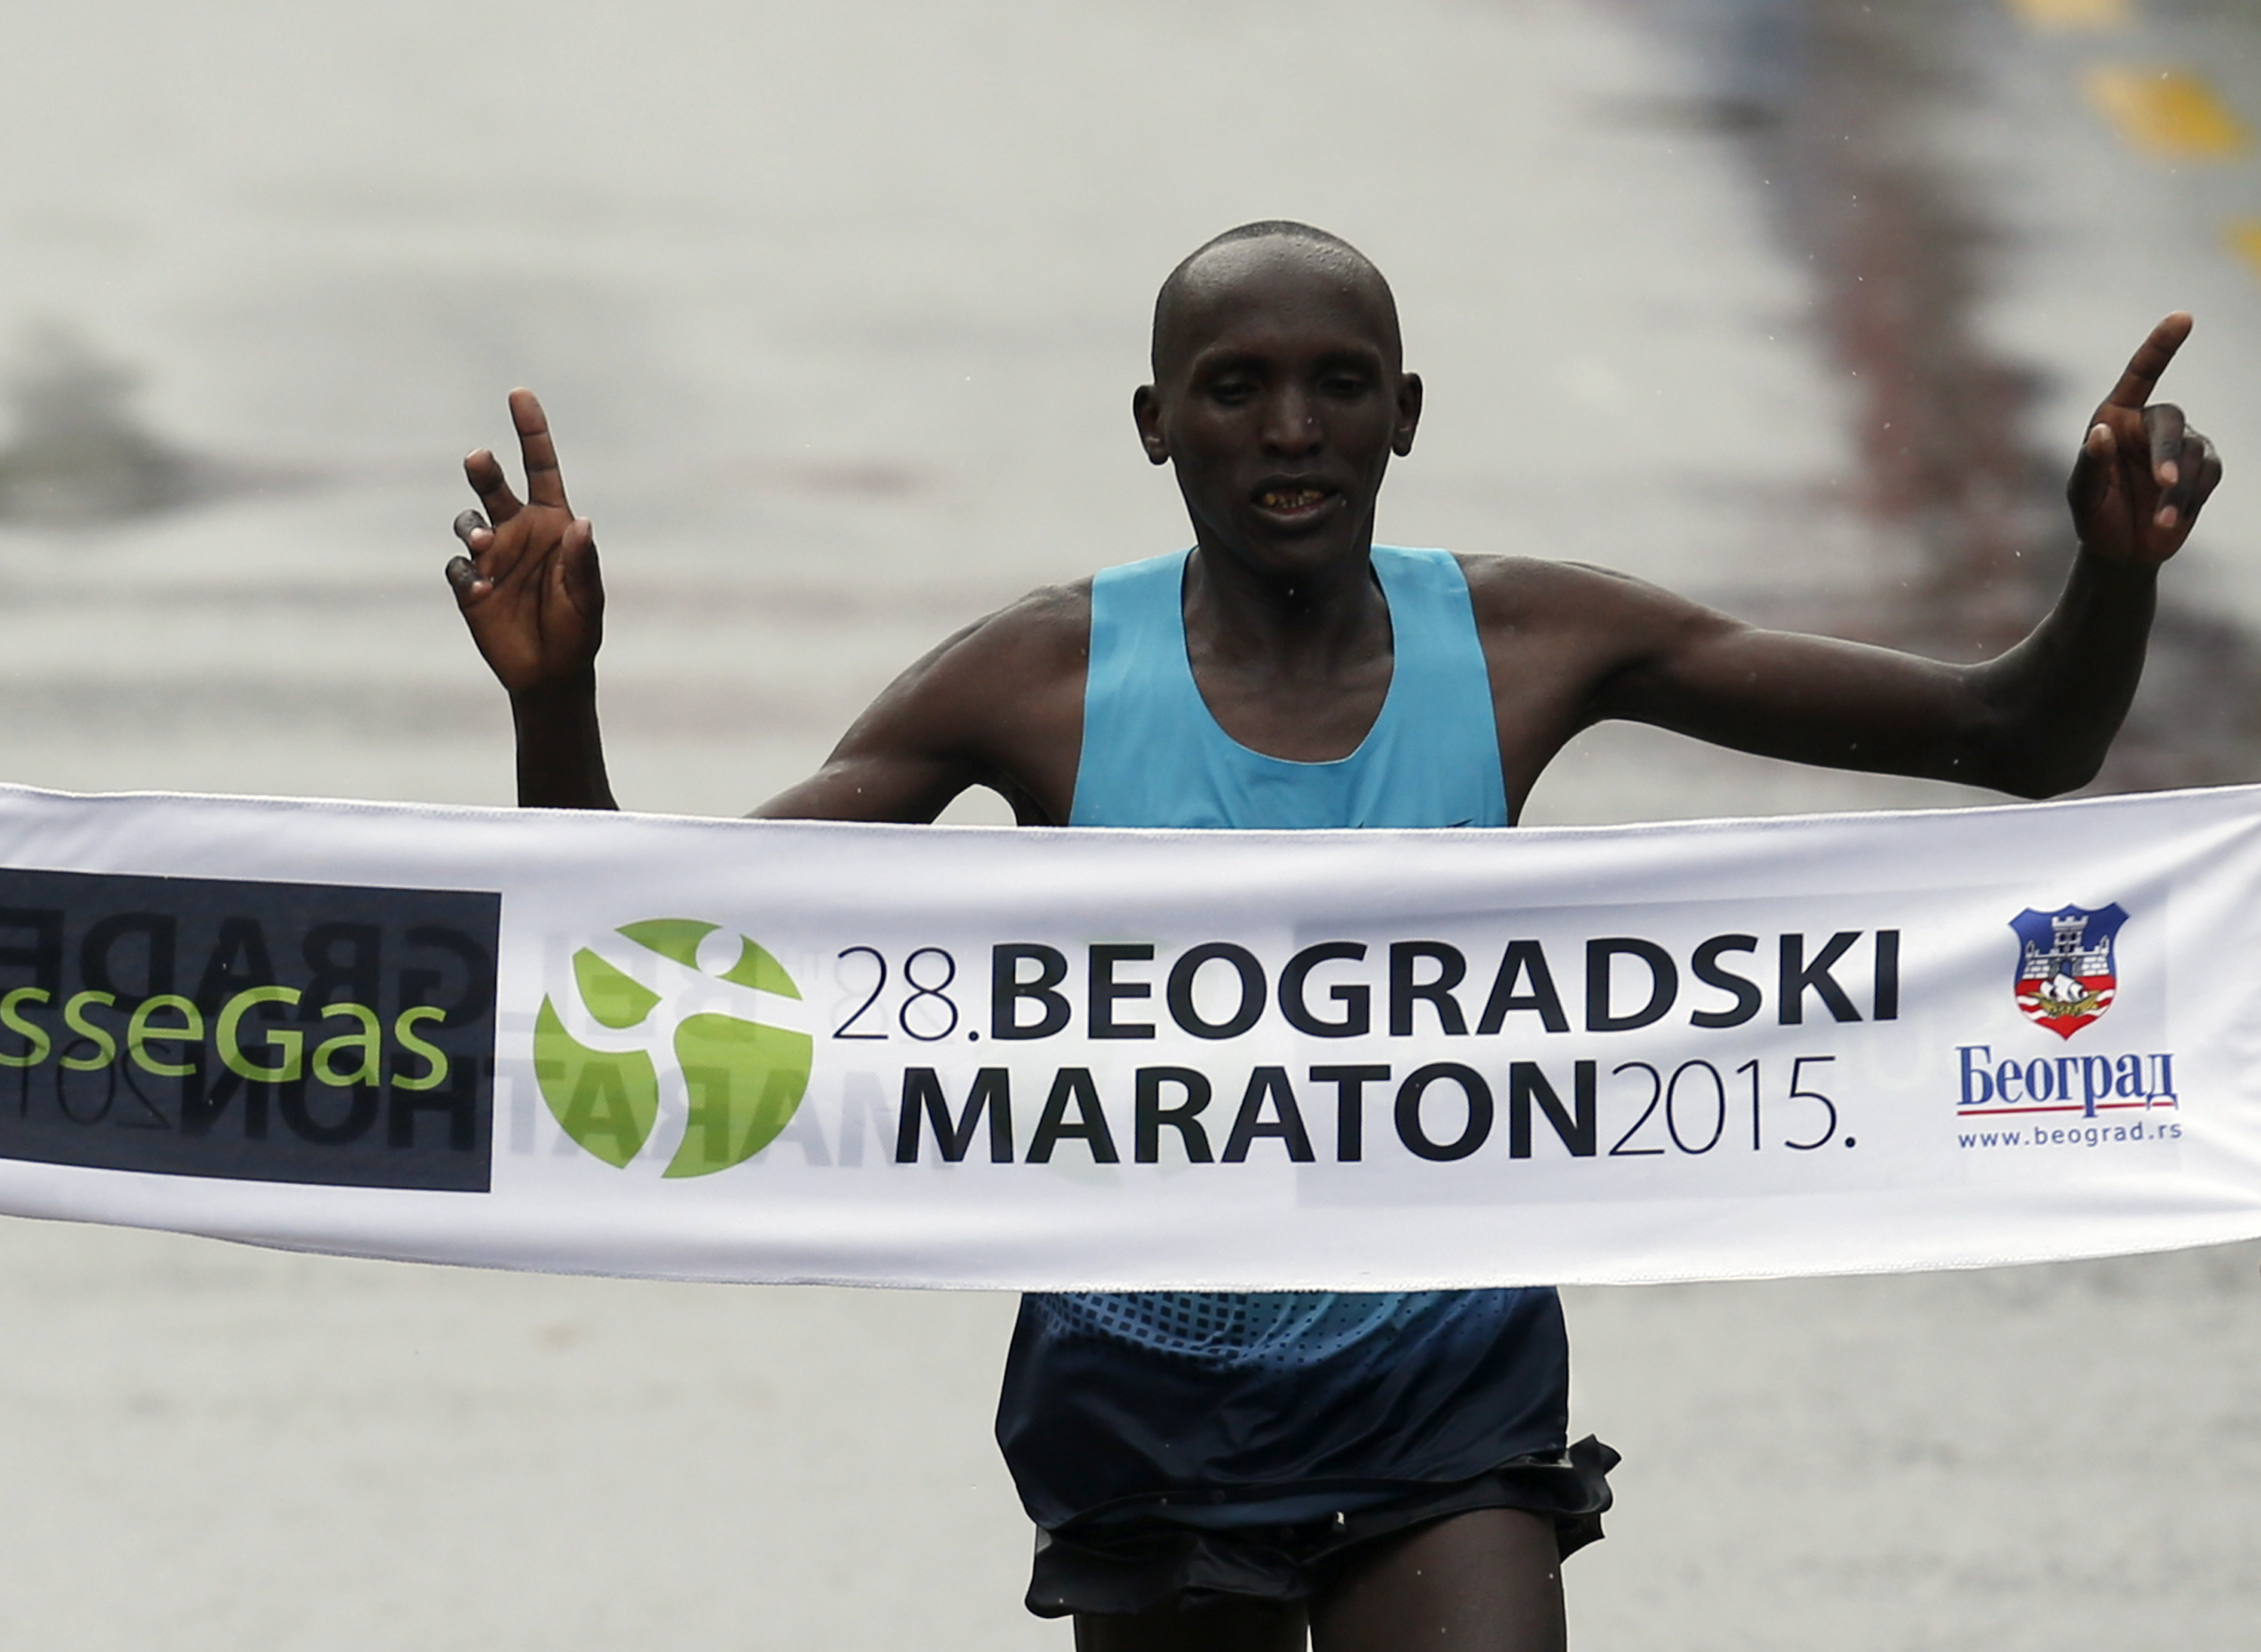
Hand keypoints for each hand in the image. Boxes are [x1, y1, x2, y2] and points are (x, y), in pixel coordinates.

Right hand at [446, 390, 603, 694]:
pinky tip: (482, 592)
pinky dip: (467, 575)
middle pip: (493, 487)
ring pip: (468, 523)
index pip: (540, 467)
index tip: (519, 394)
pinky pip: (458, 569)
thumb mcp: (588, 599)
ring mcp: (490, 557)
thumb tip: (581, 523)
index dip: (531, 431)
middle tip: (479, 459)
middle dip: (483, 471)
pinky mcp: (469, 585)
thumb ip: (584, 563)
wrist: (550, 674)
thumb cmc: (577, 631)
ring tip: (483, 547)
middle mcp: (518, 532)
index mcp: (553, 523)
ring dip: (472, 529)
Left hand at [2066, 313, 2222, 567]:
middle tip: (2164, 486)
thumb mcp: (2082, 495)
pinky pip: (2208, 474)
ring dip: (2177, 492)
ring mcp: (2183, 443)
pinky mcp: (2204, 467)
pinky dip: (2189, 499)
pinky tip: (2169, 520)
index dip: (2161, 346)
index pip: (2141, 374)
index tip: (2183, 317)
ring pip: (2194, 455)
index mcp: (2116, 417)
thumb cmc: (2094, 515)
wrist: (2121, 550)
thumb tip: (2101, 431)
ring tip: (2158, 523)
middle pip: (2171, 422)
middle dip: (2168, 456)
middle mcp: (2150, 423)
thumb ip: (2089, 464)